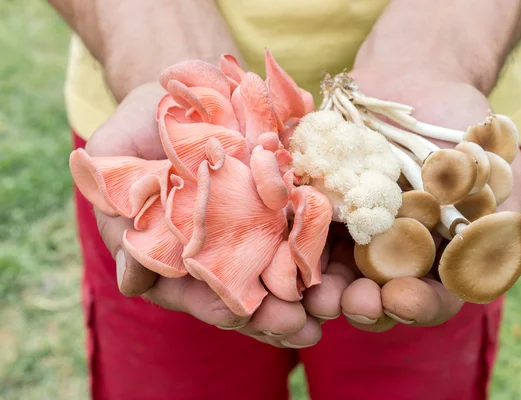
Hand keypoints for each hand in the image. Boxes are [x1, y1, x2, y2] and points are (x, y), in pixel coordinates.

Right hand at [86, 83, 321, 347]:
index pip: (200, 293)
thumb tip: (130, 280)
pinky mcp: (290, 202)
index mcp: (181, 251)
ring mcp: (261, 227)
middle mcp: (225, 247)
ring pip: (287, 273)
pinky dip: (328, 250)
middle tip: (302, 328)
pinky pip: (312, 230)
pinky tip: (349, 266)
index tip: (240, 317)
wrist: (189, 88)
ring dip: (312, 294)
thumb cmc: (141, 124)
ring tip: (335, 305)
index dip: (219, 308)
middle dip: (276, 315)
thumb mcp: (115, 158)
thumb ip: (119, 216)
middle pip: (251, 294)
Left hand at [313, 68, 520, 331]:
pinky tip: (288, 248)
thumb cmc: (461, 123)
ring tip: (316, 290)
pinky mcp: (318, 206)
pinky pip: (302, 232)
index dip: (418, 306)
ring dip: (324, 288)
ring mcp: (351, 232)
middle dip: (364, 305)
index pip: (431, 298)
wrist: (414, 78)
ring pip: (333, 275)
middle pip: (377, 297)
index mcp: (435, 256)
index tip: (401, 297)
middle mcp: (391, 253)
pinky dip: (295, 244)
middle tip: (353, 300)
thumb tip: (478, 259)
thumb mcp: (491, 168)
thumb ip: (492, 217)